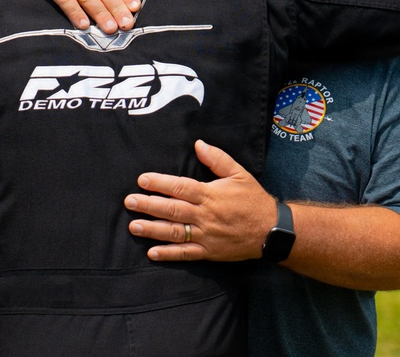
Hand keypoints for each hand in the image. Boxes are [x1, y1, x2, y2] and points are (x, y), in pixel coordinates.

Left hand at [124, 140, 275, 261]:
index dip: (160, 184)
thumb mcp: (239, 173)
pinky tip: (152, 253)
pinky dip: (168, 254)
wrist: (271, 230)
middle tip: (129, 202)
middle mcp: (205, 215)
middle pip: (172, 210)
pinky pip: (186, 254)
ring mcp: (206, 235)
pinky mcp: (209, 252)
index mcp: (210, 195)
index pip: (180, 188)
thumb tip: (198, 144)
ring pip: (174, 232)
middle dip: (148, 205)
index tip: (142, 180)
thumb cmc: (253, 199)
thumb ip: (218, 159)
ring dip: (152, 229)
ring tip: (133, 226)